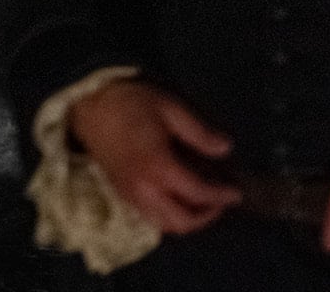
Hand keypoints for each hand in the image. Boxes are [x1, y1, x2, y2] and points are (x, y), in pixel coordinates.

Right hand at [68, 79, 240, 234]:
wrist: (92, 108)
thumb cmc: (133, 104)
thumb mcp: (172, 109)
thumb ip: (200, 133)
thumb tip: (226, 148)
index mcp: (157, 166)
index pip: (196, 193)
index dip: (220, 196)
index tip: (237, 193)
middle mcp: (143, 189)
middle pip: (180, 221)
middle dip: (206, 217)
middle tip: (223, 201)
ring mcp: (130, 195)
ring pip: (163, 225)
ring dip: (188, 220)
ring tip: (206, 203)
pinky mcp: (122, 195)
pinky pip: (150, 217)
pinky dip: (170, 216)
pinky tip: (183, 199)